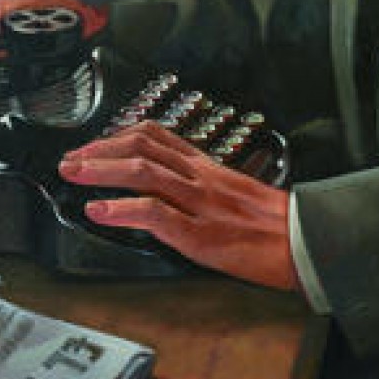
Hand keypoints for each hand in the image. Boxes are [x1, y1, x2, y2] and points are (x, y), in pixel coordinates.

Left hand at [58, 121, 299, 292]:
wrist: (308, 243)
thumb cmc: (277, 226)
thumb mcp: (237, 194)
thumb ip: (203, 188)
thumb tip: (169, 194)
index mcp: (208, 168)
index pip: (158, 135)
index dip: (119, 135)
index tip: (94, 144)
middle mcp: (201, 177)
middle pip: (143, 147)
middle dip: (100, 150)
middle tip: (70, 158)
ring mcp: (201, 204)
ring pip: (145, 172)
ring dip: (102, 170)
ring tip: (74, 173)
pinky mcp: (202, 234)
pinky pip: (157, 214)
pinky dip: (123, 210)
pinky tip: (100, 211)